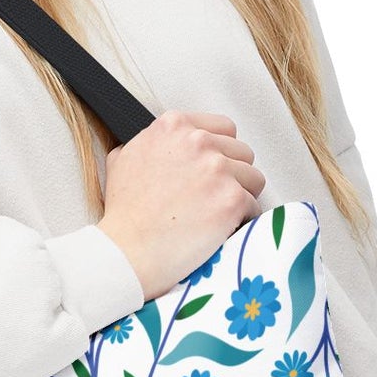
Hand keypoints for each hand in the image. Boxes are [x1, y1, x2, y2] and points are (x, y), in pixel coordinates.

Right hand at [97, 110, 264, 299]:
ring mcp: (217, 170)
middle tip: (213, 197)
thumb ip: (148, 143)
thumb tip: (156, 144)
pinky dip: (242, 221)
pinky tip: (223, 229)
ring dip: (241, 196)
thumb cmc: (124, 213)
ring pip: (253, 178)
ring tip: (218, 214)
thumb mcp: (123, 160)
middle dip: (232, 175)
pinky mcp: (231, 199)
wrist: (126, 250)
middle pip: (242, 152)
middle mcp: (198, 142)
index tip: (212, 171)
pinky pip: (254, 206)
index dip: (220, 152)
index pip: (223, 128)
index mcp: (173, 126)